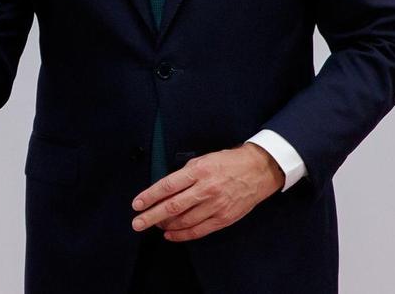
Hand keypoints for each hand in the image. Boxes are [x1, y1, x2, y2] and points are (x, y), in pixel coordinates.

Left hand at [130, 143, 283, 241]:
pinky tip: (170, 235)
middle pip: (172, 206)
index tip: (137, 204)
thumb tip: (165, 189)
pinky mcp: (224, 218)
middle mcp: (205, 189)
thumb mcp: (203, 160)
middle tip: (137, 223)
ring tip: (154, 225)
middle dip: (151, 216)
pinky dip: (182, 235)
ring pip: (184, 221)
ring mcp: (215, 206)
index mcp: (197, 171)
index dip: (149, 196)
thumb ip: (184, 174)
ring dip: (166, 225)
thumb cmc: (227, 162)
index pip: (167, 186)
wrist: (258, 170)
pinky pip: (199, 230)